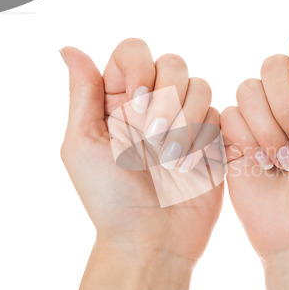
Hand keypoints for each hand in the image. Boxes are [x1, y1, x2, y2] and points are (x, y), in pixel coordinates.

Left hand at [60, 39, 222, 289]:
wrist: (151, 240)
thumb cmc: (110, 198)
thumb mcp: (83, 144)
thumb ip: (82, 93)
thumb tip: (69, 49)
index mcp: (118, 102)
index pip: (133, 52)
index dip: (138, 67)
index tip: (134, 102)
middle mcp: (154, 105)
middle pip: (173, 63)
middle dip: (165, 100)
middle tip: (151, 139)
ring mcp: (185, 121)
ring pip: (200, 85)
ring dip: (186, 121)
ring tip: (171, 160)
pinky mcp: (211, 139)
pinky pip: (219, 114)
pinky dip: (204, 138)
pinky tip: (189, 166)